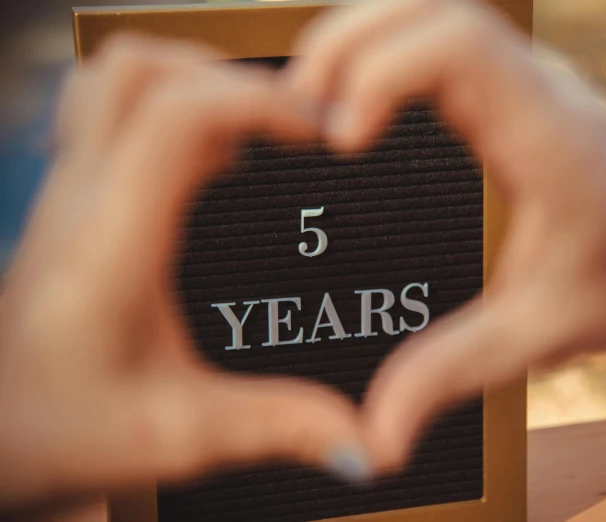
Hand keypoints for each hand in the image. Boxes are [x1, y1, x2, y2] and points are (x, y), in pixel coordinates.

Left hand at [0, 35, 368, 510]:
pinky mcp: (70, 204)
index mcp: (111, 246)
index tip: (318, 127)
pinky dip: (168, 109)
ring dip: (191, 82)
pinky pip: (109, 114)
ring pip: (114, 80)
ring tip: (253, 124)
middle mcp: (80, 202)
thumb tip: (363, 441)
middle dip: (229, 77)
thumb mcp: (179, 434)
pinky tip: (210, 158)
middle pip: (139, 71)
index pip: (176, 118)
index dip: (258, 101)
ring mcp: (67, 195)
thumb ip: (277, 425)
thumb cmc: (60, 431)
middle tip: (289, 119)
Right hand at [288, 0, 605, 469]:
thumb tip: (380, 432)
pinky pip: (434, 37)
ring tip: (312, 103)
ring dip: (358, 42)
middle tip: (297, 117)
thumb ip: (455, 371)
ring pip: (425, 10)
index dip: (380, 75)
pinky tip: (353, 99)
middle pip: (426, 9)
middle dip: (346, 47)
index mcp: (545, 136)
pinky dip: (380, 54)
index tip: (342, 143)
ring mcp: (522, 75)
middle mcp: (532, 87)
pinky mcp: (509, 83)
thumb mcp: (544, 330)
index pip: (456, 47)